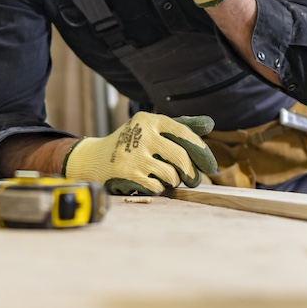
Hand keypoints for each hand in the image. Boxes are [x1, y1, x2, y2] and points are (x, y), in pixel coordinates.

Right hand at [63, 112, 217, 195]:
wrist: (95, 158)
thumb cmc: (131, 143)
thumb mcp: (152, 128)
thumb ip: (180, 125)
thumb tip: (210, 124)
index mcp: (150, 119)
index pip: (184, 133)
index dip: (201, 151)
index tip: (211, 166)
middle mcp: (142, 133)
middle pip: (181, 157)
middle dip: (191, 173)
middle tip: (193, 181)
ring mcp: (133, 153)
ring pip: (170, 175)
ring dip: (173, 181)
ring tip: (168, 179)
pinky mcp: (126, 173)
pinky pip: (156, 186)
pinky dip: (159, 188)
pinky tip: (152, 183)